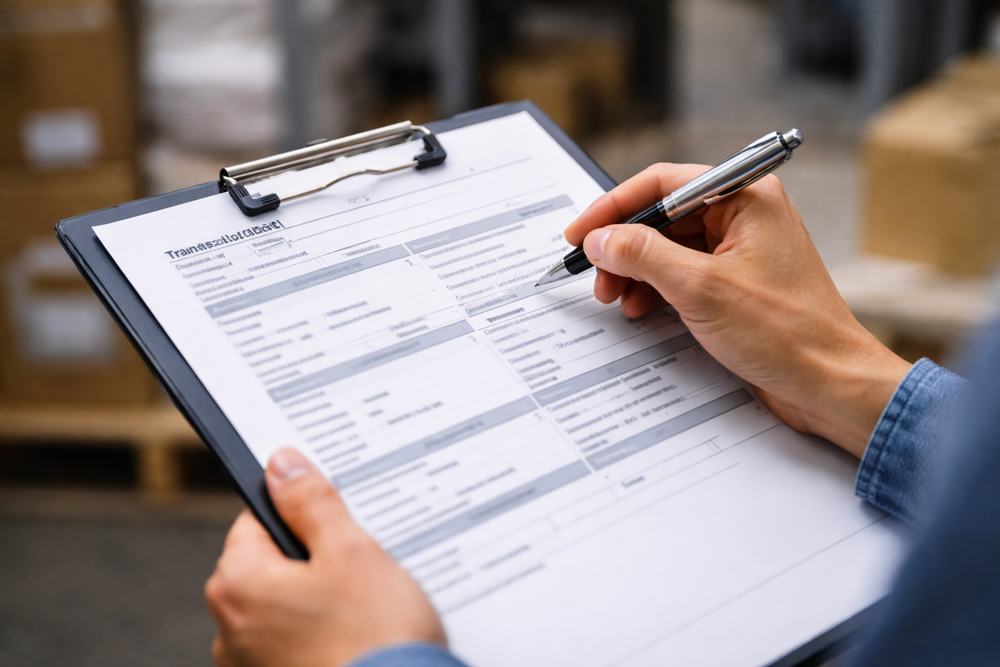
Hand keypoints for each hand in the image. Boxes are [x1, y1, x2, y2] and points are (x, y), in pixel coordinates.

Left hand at [205, 448, 444, 666]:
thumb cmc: (374, 637)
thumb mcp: (351, 551)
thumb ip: (312, 502)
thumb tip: (282, 465)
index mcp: (238, 584)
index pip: (256, 520)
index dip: (301, 513)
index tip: (337, 519)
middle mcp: (230, 630)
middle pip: (272, 565)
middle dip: (315, 559)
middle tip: (362, 564)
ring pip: (288, 607)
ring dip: (321, 600)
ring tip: (368, 606)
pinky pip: (298, 644)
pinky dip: (324, 636)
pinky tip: (361, 637)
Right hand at [565, 163, 911, 457]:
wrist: (830, 383)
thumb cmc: (787, 334)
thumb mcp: (700, 289)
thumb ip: (643, 255)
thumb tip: (601, 238)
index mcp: (746, 197)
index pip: (662, 183)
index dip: (613, 207)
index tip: (580, 233)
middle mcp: (745, 215)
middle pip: (663, 216)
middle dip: (624, 247)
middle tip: (596, 276)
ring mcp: (741, 250)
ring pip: (669, 247)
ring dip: (636, 271)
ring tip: (616, 298)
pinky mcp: (737, 283)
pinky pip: (683, 273)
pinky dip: (656, 288)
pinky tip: (641, 308)